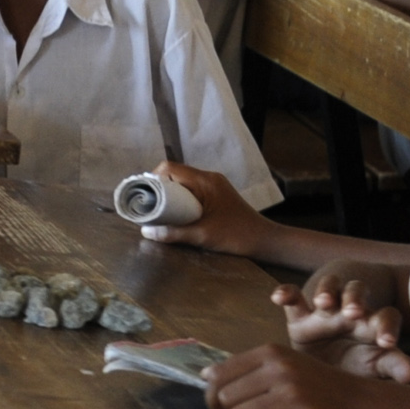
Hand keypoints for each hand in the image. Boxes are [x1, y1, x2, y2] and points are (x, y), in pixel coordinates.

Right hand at [142, 162, 280, 255]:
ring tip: (160, 211)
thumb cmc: (237, 236)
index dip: (153, 178)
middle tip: (149, 206)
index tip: (144, 195)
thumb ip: (173, 233)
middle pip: (175, 174)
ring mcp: (214, 185)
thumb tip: (146, 232)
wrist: (265, 240)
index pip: (170, 168)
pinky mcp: (217, 195)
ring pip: (184, 183)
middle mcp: (209, 178)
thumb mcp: (202, 235)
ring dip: (171, 195)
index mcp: (205, 181)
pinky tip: (177, 214)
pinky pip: (193, 191)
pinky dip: (182, 199)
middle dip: (160, 188)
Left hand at [201, 342, 387, 408]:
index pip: (218, 376)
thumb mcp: (286, 365)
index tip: (223, 406)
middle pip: (226, 400)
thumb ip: (247, 369)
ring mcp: (294, 395)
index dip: (213, 396)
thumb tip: (205, 377)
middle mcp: (281, 370)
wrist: (365, 404)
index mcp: (272, 352)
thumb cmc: (320, 386)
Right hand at [276, 261, 409, 381]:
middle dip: (356, 299)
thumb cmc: (358, 364)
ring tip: (323, 302)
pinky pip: (294, 299)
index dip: (388, 327)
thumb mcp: (375, 365)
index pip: (387, 316)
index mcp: (374, 325)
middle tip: (353, 312)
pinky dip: (286, 293)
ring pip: (329, 288)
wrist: (327, 362)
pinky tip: (279, 297)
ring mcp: (325, 311)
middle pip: (358, 293)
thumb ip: (392, 366)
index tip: (387, 342)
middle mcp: (351, 311)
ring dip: (327, 291)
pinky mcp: (299, 316)